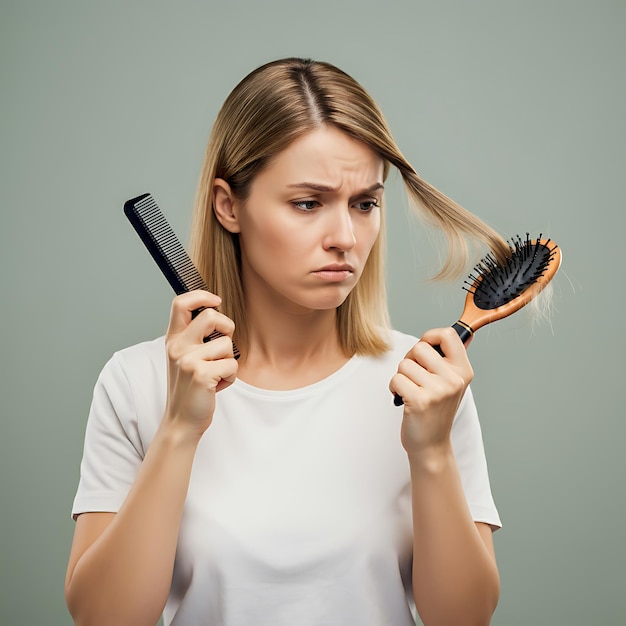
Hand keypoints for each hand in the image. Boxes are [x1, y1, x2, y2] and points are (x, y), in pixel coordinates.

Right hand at [163, 290, 237, 438]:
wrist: (181, 420)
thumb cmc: (189, 387)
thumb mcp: (184, 357)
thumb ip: (194, 336)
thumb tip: (215, 310)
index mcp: (173, 339)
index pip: (181, 303)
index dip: (201, 295)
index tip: (215, 301)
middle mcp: (177, 347)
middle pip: (211, 316)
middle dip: (227, 328)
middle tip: (222, 347)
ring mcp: (187, 360)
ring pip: (227, 344)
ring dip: (228, 361)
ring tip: (215, 374)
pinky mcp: (200, 375)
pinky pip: (231, 364)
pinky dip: (230, 377)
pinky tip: (216, 386)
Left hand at [390, 327, 472, 458]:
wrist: (431, 445)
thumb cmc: (435, 411)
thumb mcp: (451, 384)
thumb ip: (448, 359)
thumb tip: (449, 334)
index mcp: (463, 371)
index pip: (448, 334)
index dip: (430, 336)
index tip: (424, 347)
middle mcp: (454, 379)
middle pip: (420, 347)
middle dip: (410, 359)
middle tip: (415, 377)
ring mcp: (438, 391)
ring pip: (404, 364)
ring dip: (402, 376)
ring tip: (411, 390)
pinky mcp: (420, 401)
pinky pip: (396, 379)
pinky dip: (394, 388)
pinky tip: (404, 398)